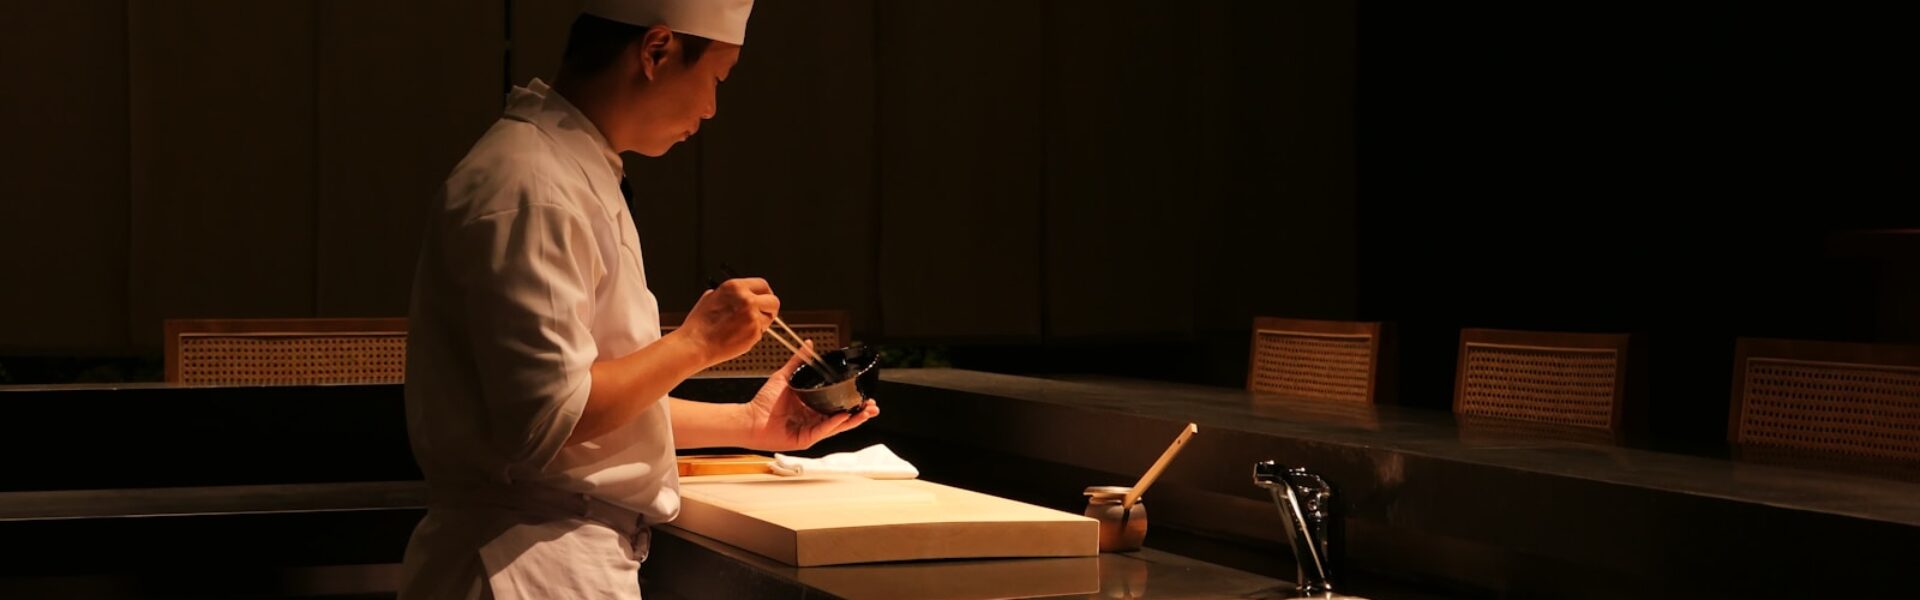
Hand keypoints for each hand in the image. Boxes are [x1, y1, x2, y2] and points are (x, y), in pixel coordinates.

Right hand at [676, 277, 777, 365]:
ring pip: (769, 318)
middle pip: (773, 301)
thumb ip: (729, 294)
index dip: (765, 293)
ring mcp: (752, 316)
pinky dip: (754, 334)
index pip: (763, 285)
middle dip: (770, 308)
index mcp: (735, 287)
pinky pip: (762, 332)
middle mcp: (746, 299)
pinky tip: (739, 335)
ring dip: (762, 322)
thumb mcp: (710, 297)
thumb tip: (738, 295)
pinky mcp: (754, 332)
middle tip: (762, 314)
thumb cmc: (699, 325)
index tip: (764, 299)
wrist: (696, 344)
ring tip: (742, 327)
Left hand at [737, 342, 879, 450]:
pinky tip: (843, 416)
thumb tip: (809, 344)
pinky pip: (823, 431)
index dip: (852, 401)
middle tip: (873, 405)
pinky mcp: (806, 439)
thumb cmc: (764, 402)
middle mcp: (815, 420)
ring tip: (867, 412)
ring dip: (853, 419)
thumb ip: (799, 361)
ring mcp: (812, 431)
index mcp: (812, 407)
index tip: (865, 394)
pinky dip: (834, 424)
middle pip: (843, 417)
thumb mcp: (785, 377)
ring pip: (838, 426)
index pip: (837, 404)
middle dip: (860, 412)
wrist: (750, 418)